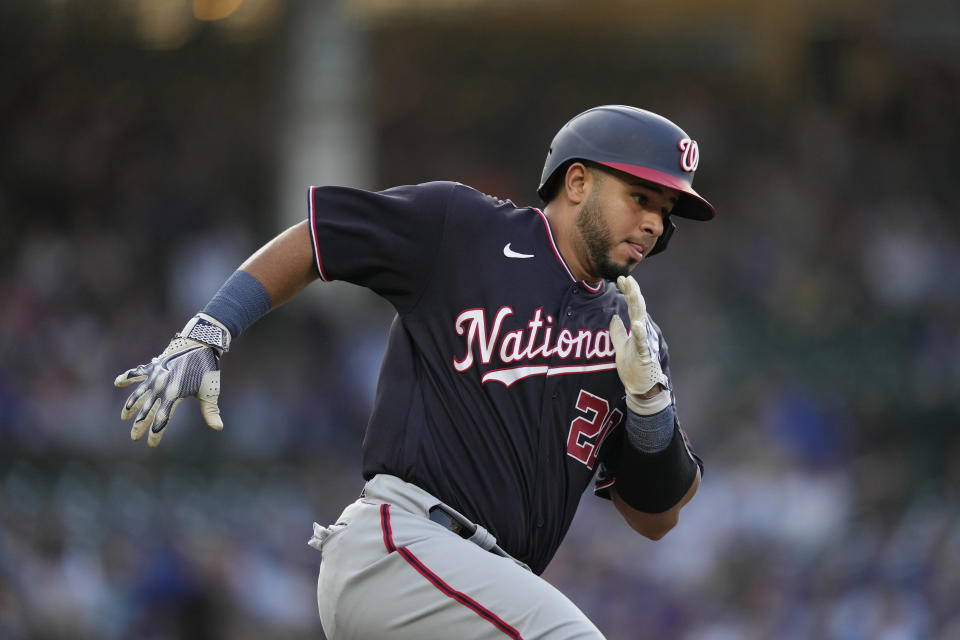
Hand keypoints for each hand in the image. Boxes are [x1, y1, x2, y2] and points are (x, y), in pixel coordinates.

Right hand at [114, 314, 229, 446]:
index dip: (156, 434)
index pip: (162, 419)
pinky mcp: (153, 366)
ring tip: (124, 418)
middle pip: (146, 411)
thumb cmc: (208, 368)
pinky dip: (127, 377)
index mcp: (175, 394)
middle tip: (134, 438)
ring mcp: (155, 376)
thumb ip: (210, 411)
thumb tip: (218, 428)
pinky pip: (137, 372)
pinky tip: (117, 383)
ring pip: (138, 394)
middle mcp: (161, 386)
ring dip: (130, 407)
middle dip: (139, 426)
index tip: (152, 445)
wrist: (201, 342)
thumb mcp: (210, 391)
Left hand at [608, 275, 670, 414]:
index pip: (632, 306)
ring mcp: (645, 343)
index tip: (621, 278)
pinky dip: (639, 333)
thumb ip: (617, 331)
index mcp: (637, 329)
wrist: (641, 388)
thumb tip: (614, 316)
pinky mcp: (644, 355)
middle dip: (632, 292)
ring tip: (632, 291)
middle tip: (626, 277)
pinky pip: (642, 343)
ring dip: (637, 305)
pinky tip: (636, 323)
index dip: (628, 292)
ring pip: (642, 321)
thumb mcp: (620, 346)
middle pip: (638, 308)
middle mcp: (643, 333)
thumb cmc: (633, 367)